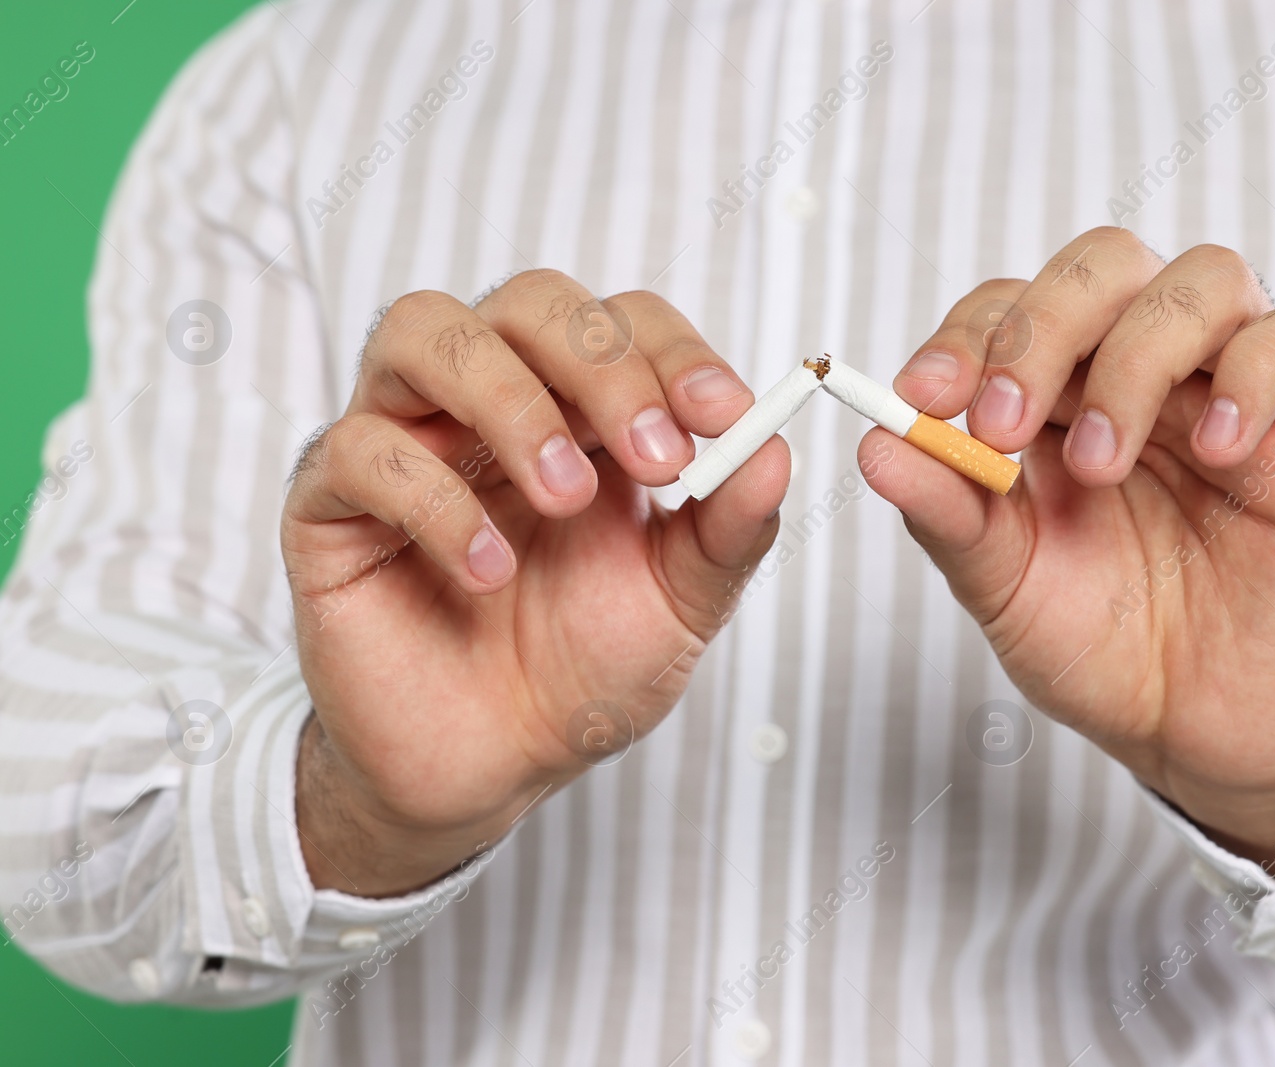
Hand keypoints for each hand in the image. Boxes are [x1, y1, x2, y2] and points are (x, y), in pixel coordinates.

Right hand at [282, 274, 786, 895]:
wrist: (491, 767)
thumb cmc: (582, 670)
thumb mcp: (679, 603)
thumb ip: (729, 528)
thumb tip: (778, 450)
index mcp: (579, 410)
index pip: (620, 320)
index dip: (673, 352)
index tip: (725, 416)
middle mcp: (489, 402)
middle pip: (528, 300)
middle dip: (602, 363)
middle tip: (655, 459)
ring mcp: (404, 439)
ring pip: (423, 331)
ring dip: (511, 402)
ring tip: (566, 499)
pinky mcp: (332, 502)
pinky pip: (360, 449)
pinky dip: (436, 500)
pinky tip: (489, 570)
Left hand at [864, 228, 1274, 877]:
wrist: (1200, 734)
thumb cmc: (1103, 648)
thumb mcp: (1007, 586)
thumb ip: (948, 513)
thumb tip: (875, 445)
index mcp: (1058, 396)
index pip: (1010, 308)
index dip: (965, 336)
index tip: (922, 397)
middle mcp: (1144, 369)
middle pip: (1103, 264)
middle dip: (1041, 329)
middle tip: (1004, 428)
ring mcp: (1232, 386)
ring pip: (1203, 279)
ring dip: (1135, 356)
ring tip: (1102, 465)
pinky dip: (1256, 371)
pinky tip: (1218, 448)